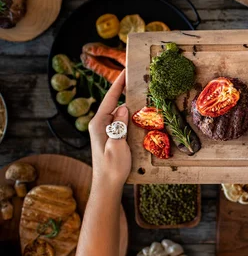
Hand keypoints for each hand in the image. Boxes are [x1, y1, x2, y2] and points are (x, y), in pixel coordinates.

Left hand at [88, 70, 130, 187]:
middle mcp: (100, 124)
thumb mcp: (117, 146)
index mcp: (99, 124)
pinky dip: (129, 114)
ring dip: (129, 102)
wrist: (107, 184)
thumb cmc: (112, 167)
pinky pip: (121, 120)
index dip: (118, 84)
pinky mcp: (111, 136)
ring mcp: (105, 130)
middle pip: (114, 102)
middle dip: (124, 90)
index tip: (125, 71)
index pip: (110, 99)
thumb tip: (123, 107)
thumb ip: (119, 126)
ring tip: (140, 92)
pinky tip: (138, 112)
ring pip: (118, 111)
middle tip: (136, 78)